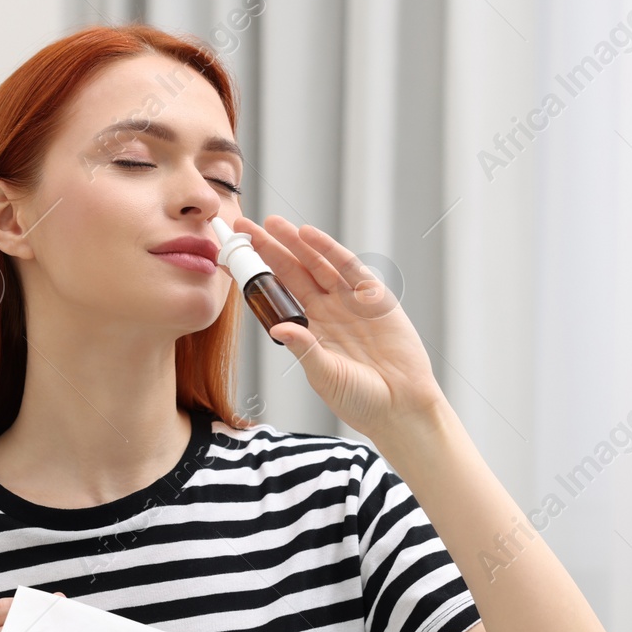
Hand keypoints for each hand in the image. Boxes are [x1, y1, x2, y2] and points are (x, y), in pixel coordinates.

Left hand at [233, 214, 446, 440]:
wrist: (401, 408)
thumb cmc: (360, 399)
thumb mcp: (325, 375)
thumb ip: (305, 349)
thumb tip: (278, 327)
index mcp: (310, 329)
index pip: (278, 294)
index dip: (257, 275)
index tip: (231, 258)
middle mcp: (328, 310)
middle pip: (294, 271)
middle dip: (270, 248)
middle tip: (244, 226)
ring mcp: (350, 302)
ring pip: (317, 264)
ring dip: (296, 243)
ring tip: (272, 223)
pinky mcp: (375, 297)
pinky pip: (348, 267)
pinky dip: (328, 249)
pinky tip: (308, 235)